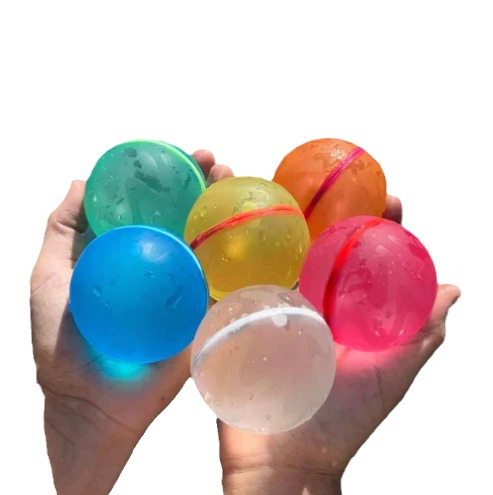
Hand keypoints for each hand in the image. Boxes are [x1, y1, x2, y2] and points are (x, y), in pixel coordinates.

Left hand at [30, 150, 230, 494]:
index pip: (155, 206)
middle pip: (189, 216)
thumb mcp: (49, 277)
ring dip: (227, 211)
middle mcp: (163, 265)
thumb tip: (78, 181)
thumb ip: (61, 230)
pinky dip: (246, 258)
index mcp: (131, 253)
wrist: (90, 402)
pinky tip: (256, 232)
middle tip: (215, 163)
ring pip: (212, 242)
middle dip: (205, 185)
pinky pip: (228, 283)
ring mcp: (186, 289)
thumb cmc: (62, 344)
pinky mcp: (203, 315)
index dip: (169, 177)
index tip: (180, 155)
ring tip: (237, 183)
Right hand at [218, 196, 459, 494]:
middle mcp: (312, 304)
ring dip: (281, 224)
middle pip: (321, 248)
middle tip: (337, 182)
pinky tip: (241, 224)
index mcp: (348, 313)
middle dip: (329, 213)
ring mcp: (275, 309)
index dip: (379, 230)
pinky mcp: (241, 319)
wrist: (282, 459)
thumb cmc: (342, 421)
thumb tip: (452, 287)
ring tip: (285, 190)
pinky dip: (239, 252)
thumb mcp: (391, 375)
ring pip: (280, 258)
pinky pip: (239, 280)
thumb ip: (420, 334)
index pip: (366, 261)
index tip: (389, 201)